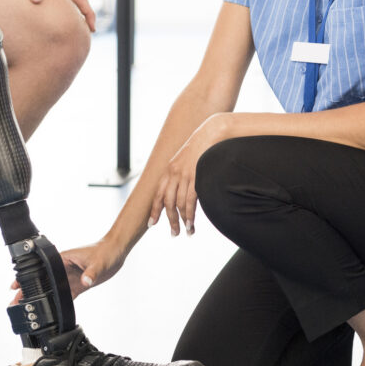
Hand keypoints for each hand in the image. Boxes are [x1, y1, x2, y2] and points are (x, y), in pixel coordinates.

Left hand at [1, 0, 96, 31]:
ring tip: (73, 28)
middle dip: (85, 17)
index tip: (92, 29)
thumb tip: (37, 1)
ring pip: (69, 0)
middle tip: (86, 34)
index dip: (88, 14)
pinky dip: (62, 9)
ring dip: (75, 13)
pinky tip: (54, 16)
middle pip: (78, 0)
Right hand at [9, 239, 126, 303]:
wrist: (115, 252)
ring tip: (29, 308)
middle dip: (28, 290)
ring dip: (40, 298)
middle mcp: (63, 268)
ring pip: (51, 289)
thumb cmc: (105, 252)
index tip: (15, 285)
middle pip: (42, 281)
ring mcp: (69, 277)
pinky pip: (64, 295)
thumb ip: (91, 273)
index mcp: (62, 259)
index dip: (26, 277)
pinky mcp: (77, 285)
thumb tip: (86, 281)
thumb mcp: (98, 262)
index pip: (40, 268)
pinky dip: (57, 303)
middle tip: (16, 302)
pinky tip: (50, 312)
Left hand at [150, 114, 230, 236]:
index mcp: (169, 169)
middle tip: (173, 233)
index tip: (152, 224)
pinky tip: (191, 224)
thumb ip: (182, 173)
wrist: (212, 131)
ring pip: (178, 204)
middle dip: (169, 220)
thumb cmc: (203, 146)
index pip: (158, 194)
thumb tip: (184, 187)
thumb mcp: (187, 159)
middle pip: (167, 202)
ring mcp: (184, 175)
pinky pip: (189, 200)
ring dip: (181, 220)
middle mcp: (173, 173)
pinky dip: (189, 215)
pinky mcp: (195, 176)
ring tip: (186, 232)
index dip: (154, 210)